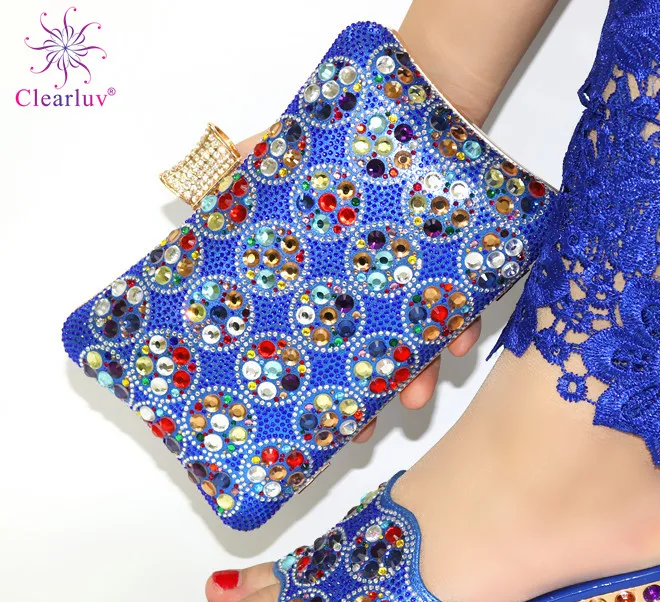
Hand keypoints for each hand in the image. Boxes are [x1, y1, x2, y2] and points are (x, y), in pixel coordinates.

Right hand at [234, 133, 483, 444]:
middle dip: (359, 393)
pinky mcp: (452, 268)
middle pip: (360, 351)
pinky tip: (457, 339)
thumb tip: (194, 203)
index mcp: (320, 277)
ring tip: (415, 397)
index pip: (311, 336)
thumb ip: (236, 184)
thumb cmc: (344, 141)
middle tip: (362, 430)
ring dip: (414, 373)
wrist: (416, 106)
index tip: (307, 417)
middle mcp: (363, 287)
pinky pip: (459, 303)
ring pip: (410, 340)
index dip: (308, 379)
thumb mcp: (279, 160)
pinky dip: (459, 322)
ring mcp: (409, 282)